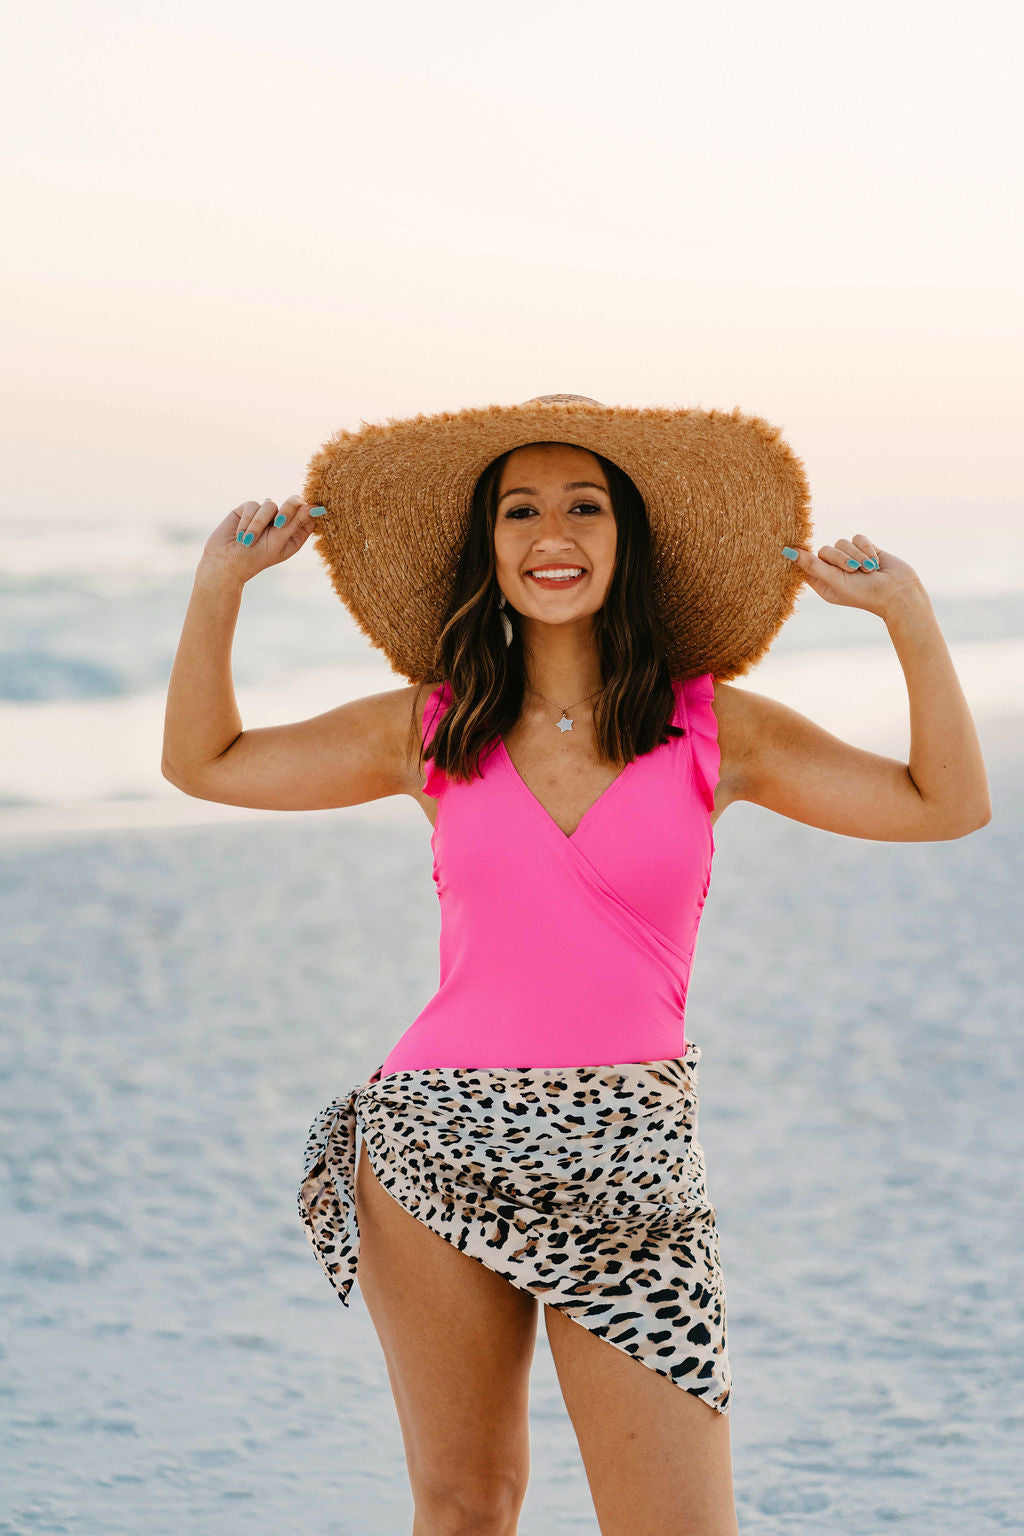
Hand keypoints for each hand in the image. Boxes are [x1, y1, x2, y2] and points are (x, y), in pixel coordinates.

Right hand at [199, 496, 323, 584]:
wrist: (224, 563)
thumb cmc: (255, 558)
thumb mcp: (278, 542)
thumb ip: (295, 523)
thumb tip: (314, 507)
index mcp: (294, 534)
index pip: (309, 516)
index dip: (311, 510)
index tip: (314, 510)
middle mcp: (281, 522)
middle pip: (293, 502)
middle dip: (287, 511)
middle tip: (279, 523)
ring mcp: (265, 516)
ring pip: (270, 504)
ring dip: (258, 524)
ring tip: (248, 541)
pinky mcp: (248, 510)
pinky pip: (252, 505)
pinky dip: (247, 521)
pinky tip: (241, 536)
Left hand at [783, 534, 923, 618]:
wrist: (899, 591)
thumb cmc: (866, 593)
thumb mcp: (836, 581)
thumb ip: (812, 565)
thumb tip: (788, 552)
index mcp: (823, 583)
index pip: (805, 565)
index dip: (802, 556)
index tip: (790, 546)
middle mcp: (834, 571)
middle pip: (825, 550)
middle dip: (840, 558)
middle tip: (853, 570)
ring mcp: (850, 559)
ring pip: (842, 542)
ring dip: (857, 555)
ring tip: (868, 570)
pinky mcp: (864, 550)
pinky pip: (858, 538)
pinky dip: (867, 549)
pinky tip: (876, 562)